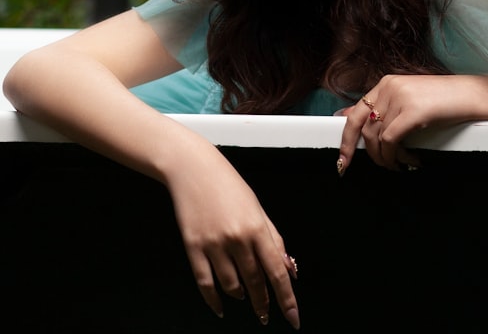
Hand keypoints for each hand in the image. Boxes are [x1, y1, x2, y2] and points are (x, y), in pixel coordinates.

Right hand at [166, 144, 299, 328]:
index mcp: (257, 228)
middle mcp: (237, 239)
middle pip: (255, 282)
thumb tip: (289, 269)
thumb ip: (275, 240)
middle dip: (263, 303)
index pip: (277, 272)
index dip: (287, 299)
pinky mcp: (193, 247)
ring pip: (231, 286)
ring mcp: (214, 244)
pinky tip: (220, 307)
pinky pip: (205, 283)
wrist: (194, 169)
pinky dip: (213, 300)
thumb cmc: (229, 186)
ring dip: (240, 296)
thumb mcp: (258, 209)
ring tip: (244, 297)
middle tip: (265, 314)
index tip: (293, 319)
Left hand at [336, 74, 487, 173]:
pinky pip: (391, 141)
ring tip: (399, 164)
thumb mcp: (410, 101)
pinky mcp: (413, 111)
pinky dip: (395, 157)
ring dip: (386, 157)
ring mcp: (400, 98)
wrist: (476, 95)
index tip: (343, 156)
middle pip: (360, 125)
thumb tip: (350, 117)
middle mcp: (389, 87)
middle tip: (350, 168)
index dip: (346, 136)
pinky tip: (408, 161)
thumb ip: (384, 110)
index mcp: (386, 83)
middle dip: (354, 150)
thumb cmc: (447, 101)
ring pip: (377, 137)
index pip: (356, 111)